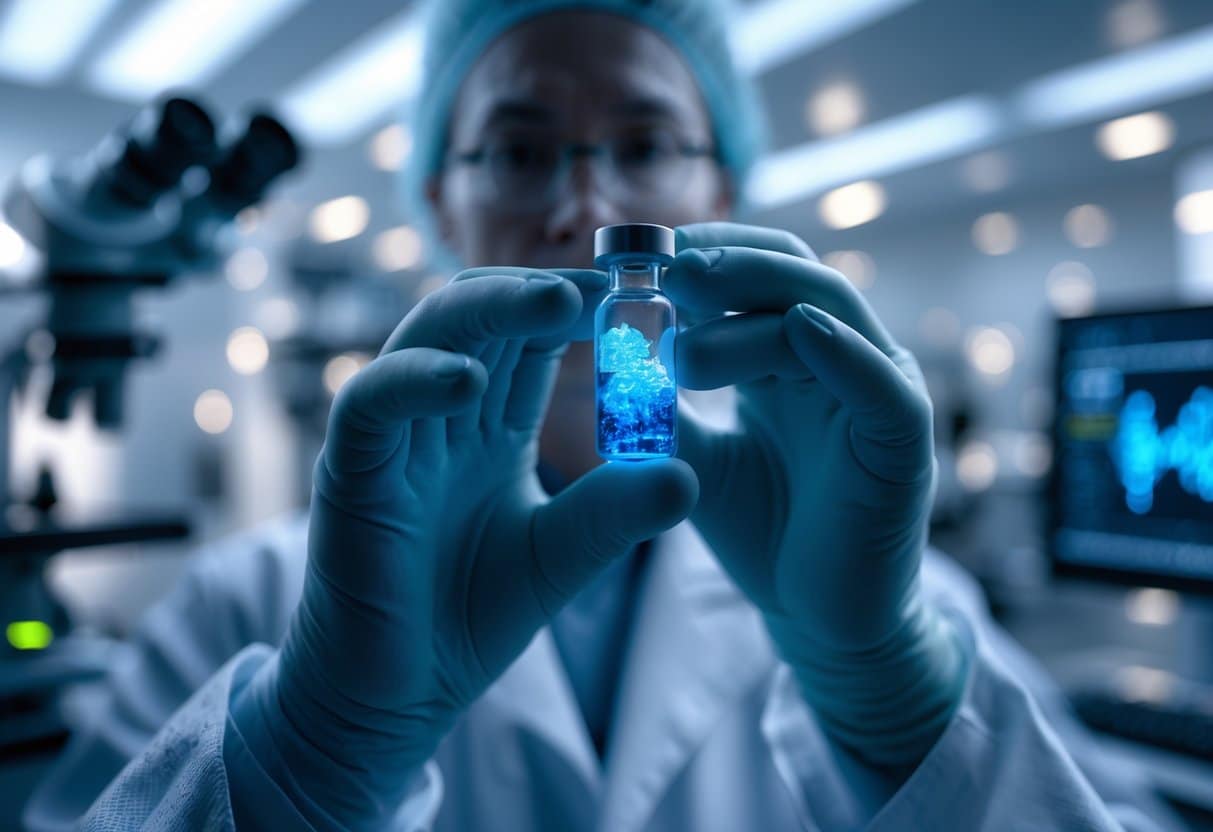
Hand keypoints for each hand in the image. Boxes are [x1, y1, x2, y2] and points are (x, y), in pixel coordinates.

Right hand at [241, 268, 697, 823]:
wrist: (393, 696)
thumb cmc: (465, 617)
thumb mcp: (559, 557)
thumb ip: (614, 513)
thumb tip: (689, 475)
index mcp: (488, 426)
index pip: (530, 340)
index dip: (578, 308)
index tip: (641, 291)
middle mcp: (440, 416)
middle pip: (483, 317)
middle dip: (542, 289)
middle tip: (610, 277)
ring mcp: (392, 437)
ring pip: (429, 336)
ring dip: (492, 308)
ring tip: (560, 301)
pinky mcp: (348, 471)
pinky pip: (372, 402)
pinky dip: (415, 380)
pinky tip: (467, 380)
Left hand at [664, 223, 964, 768]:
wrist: (820, 619)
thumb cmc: (766, 532)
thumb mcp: (697, 458)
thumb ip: (663, 409)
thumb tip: (610, 360)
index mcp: (794, 355)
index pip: (758, 272)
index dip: (704, 252)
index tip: (639, 256)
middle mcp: (842, 357)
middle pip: (793, 274)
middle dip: (726, 264)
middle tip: (663, 273)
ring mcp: (879, 389)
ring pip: (826, 313)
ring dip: (754, 311)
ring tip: (681, 350)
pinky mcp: (905, 438)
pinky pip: (879, 382)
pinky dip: (843, 351)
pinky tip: (796, 330)